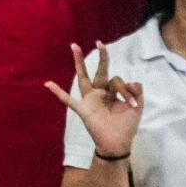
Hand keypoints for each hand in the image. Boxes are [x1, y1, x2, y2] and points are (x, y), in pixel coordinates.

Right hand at [44, 42, 142, 157]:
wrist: (118, 144)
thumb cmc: (126, 126)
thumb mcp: (137, 107)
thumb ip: (137, 92)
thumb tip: (134, 81)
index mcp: (112, 93)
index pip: (117, 81)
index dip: (125, 90)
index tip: (133, 103)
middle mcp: (100, 93)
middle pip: (99, 71)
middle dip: (100, 58)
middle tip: (100, 42)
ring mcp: (90, 100)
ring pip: (83, 78)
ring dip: (79, 63)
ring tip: (75, 46)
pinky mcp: (83, 110)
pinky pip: (68, 100)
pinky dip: (58, 93)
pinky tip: (48, 84)